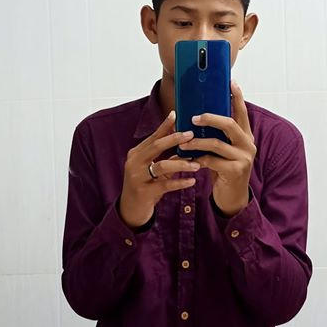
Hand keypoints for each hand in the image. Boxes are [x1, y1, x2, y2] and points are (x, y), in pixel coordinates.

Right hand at [119, 110, 201, 228]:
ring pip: (162, 165)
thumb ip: (164, 156)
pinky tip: (191, 181)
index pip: (153, 136)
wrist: (130, 211)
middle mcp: (134, 162)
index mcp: (136, 153)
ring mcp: (137, 177)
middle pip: (156, 146)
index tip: (176, 115)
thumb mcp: (152, 169)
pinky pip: (165, 185)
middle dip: (174, 139)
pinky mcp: (144, 192)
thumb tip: (183, 141)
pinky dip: (180, 182)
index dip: (164, 126)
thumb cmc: (144, 185)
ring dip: (181, 163)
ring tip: (197, 163)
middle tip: (191, 135)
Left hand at [178, 79, 255, 216]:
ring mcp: (244, 158)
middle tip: (194, 118)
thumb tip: (197, 116)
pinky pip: (212, 161)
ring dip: (197, 142)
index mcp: (245, 135)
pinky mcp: (237, 171)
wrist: (232, 197)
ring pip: (217, 143)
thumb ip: (217, 134)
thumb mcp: (223, 149)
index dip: (237, 96)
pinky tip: (190, 161)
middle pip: (230, 124)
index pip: (242, 111)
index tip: (231, 81)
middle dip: (210, 118)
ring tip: (183, 143)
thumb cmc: (224, 168)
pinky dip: (198, 159)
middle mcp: (248, 144)